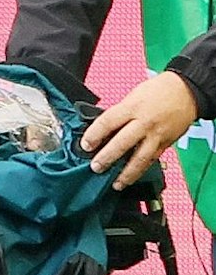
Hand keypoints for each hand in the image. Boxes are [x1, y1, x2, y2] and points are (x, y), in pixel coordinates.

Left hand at [80, 71, 197, 189]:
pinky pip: (151, 160)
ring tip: (115, 183)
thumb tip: (101, 130)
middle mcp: (144, 123)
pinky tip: (131, 178)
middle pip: (122, 143)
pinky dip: (140, 170)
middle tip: (95, 167)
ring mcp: (156, 135)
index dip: (93, 135)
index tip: (85, 146)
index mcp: (132, 108)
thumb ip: (118, 114)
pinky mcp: (166, 144)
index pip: (107, 123)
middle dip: (106, 157)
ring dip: (126, 173)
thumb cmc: (158, 91)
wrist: (187, 91)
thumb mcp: (132, 96)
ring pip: (140, 159)